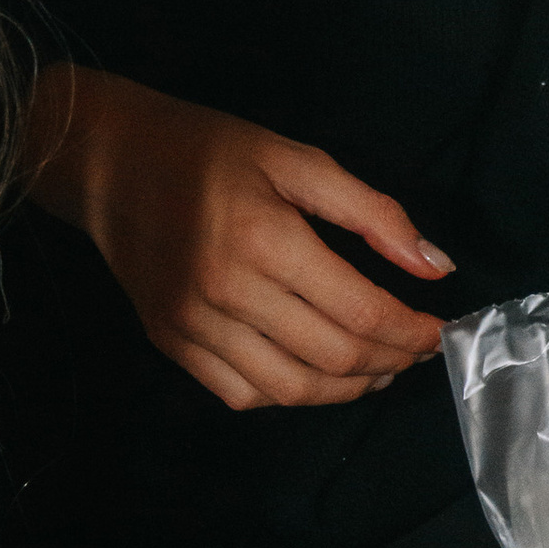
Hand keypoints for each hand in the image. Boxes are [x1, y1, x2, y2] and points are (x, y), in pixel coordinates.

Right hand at [25, 67, 448, 413]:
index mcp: (265, 239)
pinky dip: (289, 395)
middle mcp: (227, 292)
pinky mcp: (170, 342)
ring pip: (290, 389)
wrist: (108, 162)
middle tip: (414, 351)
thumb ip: (373, 212)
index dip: (412, 332)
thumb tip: (436, 267)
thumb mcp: (298, 160)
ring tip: (378, 371)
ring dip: (347, 390)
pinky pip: (241, 394)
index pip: (361, 311)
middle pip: (333, 357)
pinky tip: (315, 374)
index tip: (440, 331)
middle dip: (390, 363)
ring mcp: (193, 325)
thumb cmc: (211, 152)